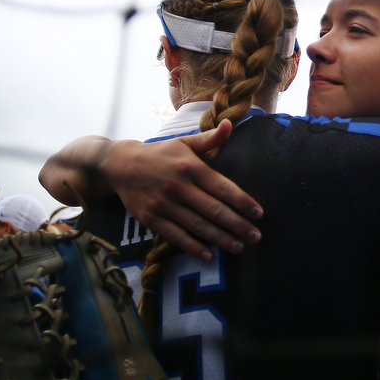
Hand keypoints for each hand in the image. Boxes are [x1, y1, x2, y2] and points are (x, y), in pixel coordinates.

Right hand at [100, 121, 262, 260]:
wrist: (120, 165)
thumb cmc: (160, 154)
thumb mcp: (184, 142)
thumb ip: (209, 139)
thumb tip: (228, 123)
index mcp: (190, 167)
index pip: (222, 187)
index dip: (242, 201)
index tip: (258, 213)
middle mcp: (179, 186)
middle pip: (214, 210)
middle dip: (237, 225)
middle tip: (255, 237)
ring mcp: (164, 204)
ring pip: (198, 226)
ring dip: (220, 239)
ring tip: (239, 247)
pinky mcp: (151, 218)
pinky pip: (176, 236)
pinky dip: (193, 247)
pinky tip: (209, 255)